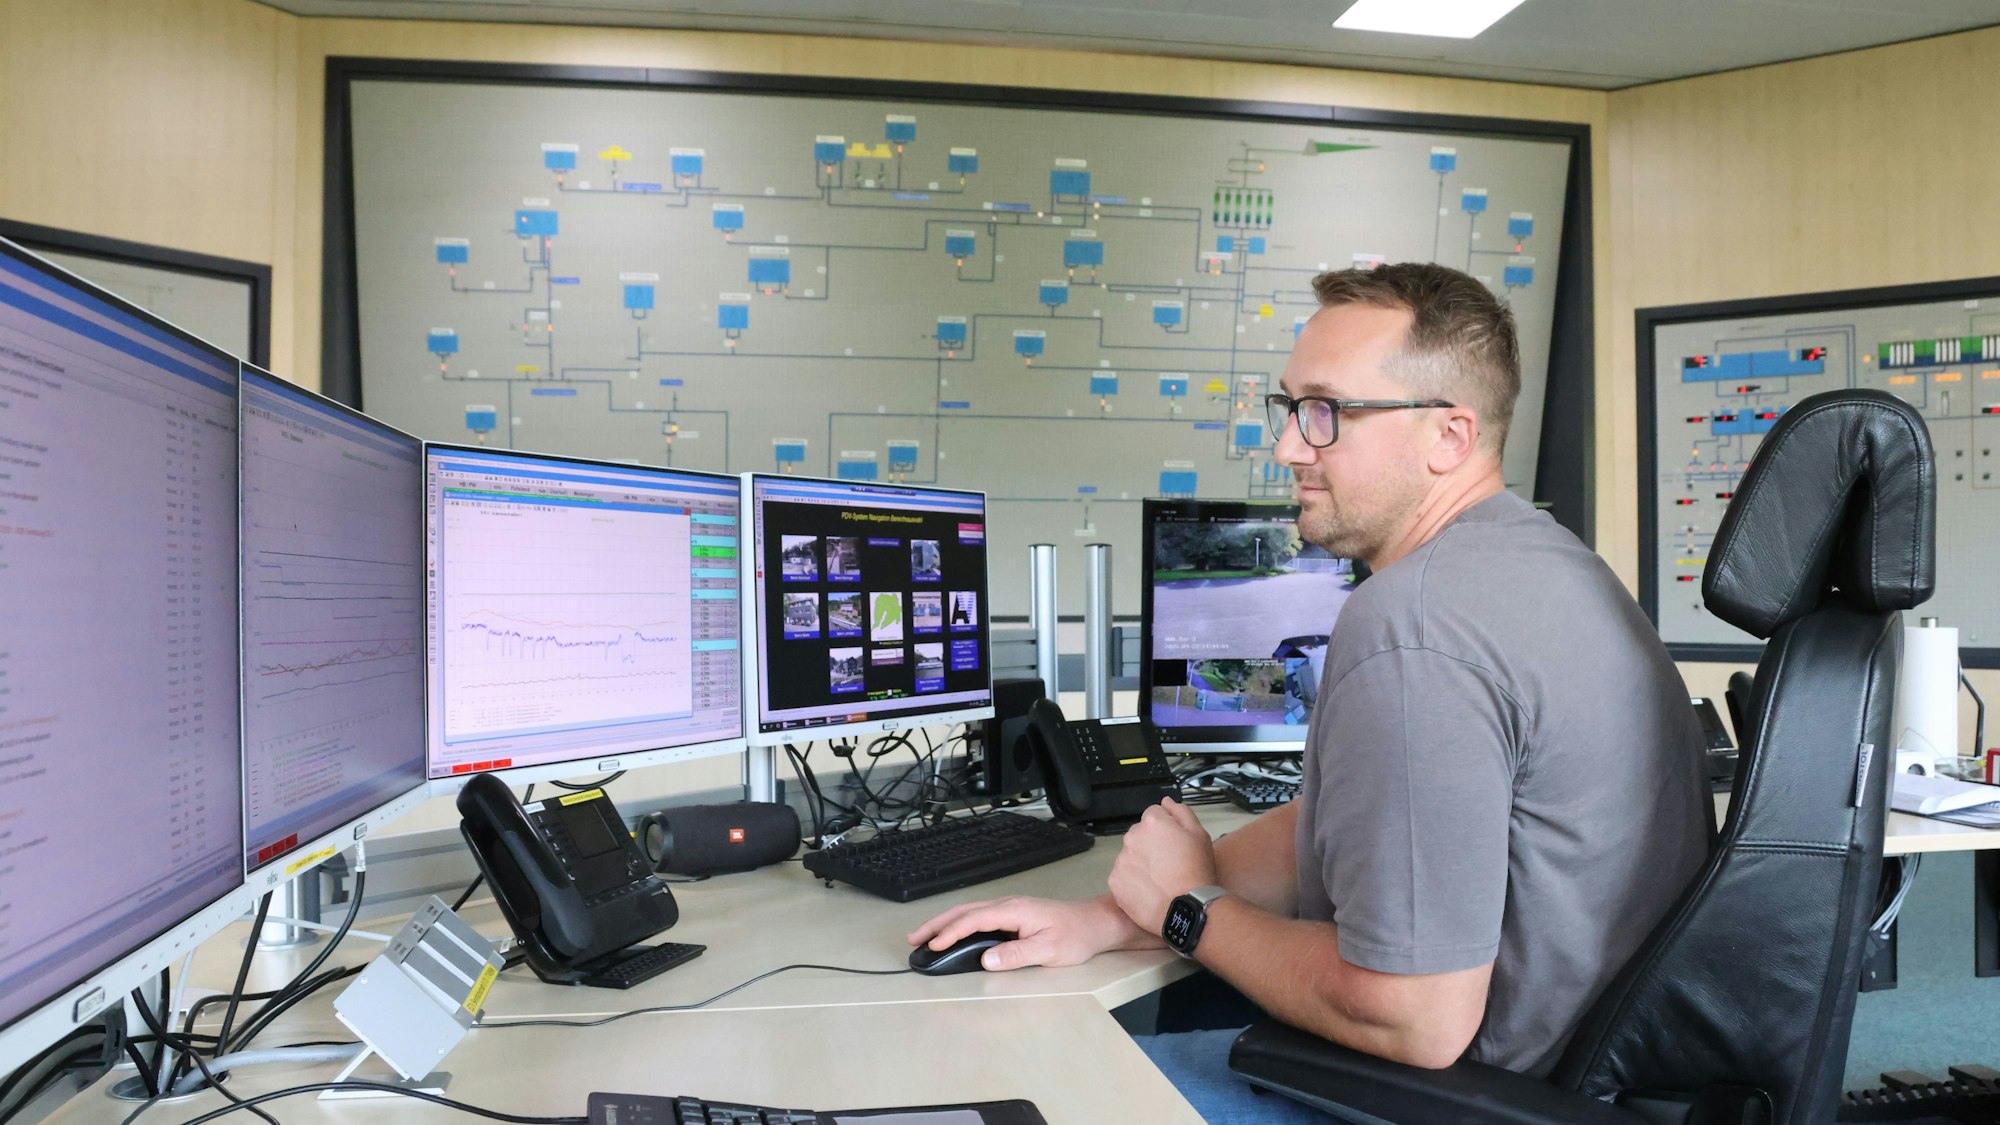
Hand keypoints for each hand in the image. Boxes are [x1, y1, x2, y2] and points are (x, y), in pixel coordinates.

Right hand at [906, 895, 1146, 970]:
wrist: (1095, 924)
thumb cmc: (1076, 936)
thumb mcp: (1049, 949)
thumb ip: (1017, 954)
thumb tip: (986, 959)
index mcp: (1014, 911)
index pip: (974, 920)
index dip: (951, 933)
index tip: (934, 947)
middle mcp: (1008, 906)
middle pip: (964, 911)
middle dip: (937, 924)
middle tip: (914, 939)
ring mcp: (1009, 909)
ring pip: (969, 912)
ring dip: (945, 923)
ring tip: (925, 936)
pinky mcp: (1012, 916)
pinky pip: (978, 917)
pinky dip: (959, 924)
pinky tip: (952, 933)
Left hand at [1107, 799, 1217, 936]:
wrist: (1186, 908)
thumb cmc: (1197, 869)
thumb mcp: (1199, 834)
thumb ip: (1181, 812)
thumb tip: (1165, 801)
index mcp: (1152, 822)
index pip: (1154, 815)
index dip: (1166, 829)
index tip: (1174, 845)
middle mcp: (1131, 836)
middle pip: (1139, 835)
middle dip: (1149, 844)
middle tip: (1168, 864)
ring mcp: (1120, 859)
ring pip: (1129, 855)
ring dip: (1140, 862)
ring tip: (1158, 880)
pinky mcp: (1114, 882)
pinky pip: (1122, 876)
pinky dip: (1131, 882)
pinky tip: (1147, 891)